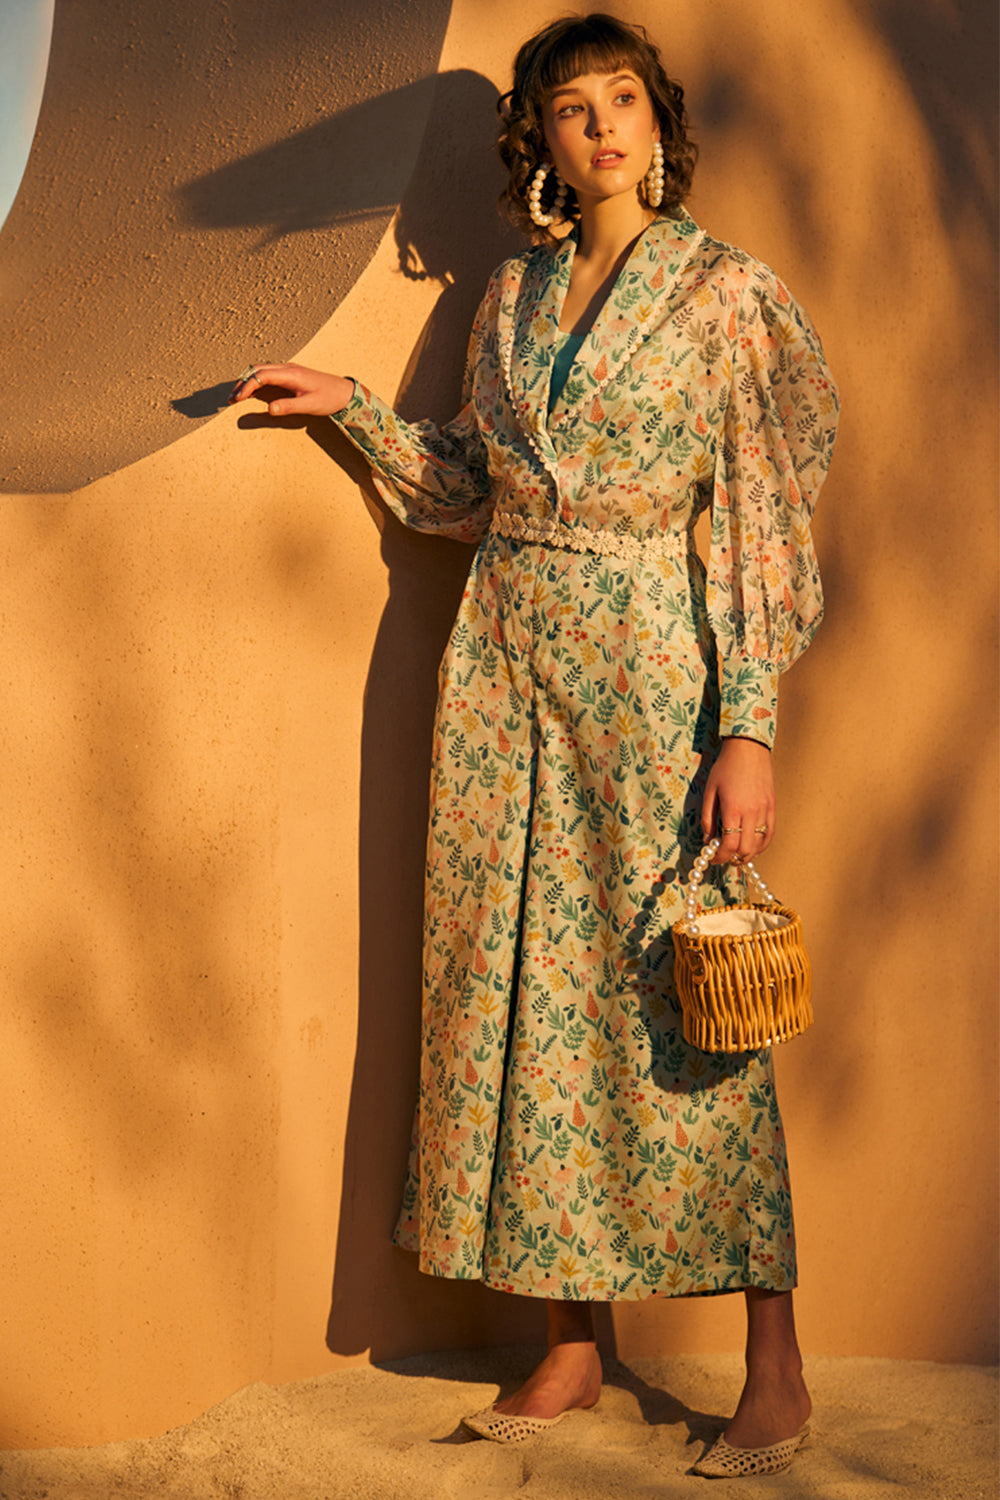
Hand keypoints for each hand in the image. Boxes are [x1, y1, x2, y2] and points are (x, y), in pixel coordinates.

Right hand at [228, 363, 354, 416]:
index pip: (261, 376)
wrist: (344, 392)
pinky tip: (250, 392)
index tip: (236, 399)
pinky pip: (267, 373)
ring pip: (260, 370)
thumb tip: (269, 409)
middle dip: (242, 383)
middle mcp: (287, 368)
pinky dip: (255, 381)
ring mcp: (288, 369)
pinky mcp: (289, 374)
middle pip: (257, 370)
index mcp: (291, 374)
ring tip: (236, 397)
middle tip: (230, 399)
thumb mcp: (310, 406)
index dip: (247, 387)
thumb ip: (289, 406)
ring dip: (247, 381)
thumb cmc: (329, 398)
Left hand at [700, 737, 774, 864]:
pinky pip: (770, 833)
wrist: (748, 749)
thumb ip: (708, 818)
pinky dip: (762, 845)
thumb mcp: (710, 791)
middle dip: (733, 858)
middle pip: (746, 849)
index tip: (713, 859)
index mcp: (733, 809)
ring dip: (748, 854)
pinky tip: (753, 847)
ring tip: (737, 855)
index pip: (729, 844)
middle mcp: (752, 812)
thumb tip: (708, 840)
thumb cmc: (725, 768)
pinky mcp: (773, 806)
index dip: (720, 857)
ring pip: (760, 844)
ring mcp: (765, 810)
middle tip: (724, 858)